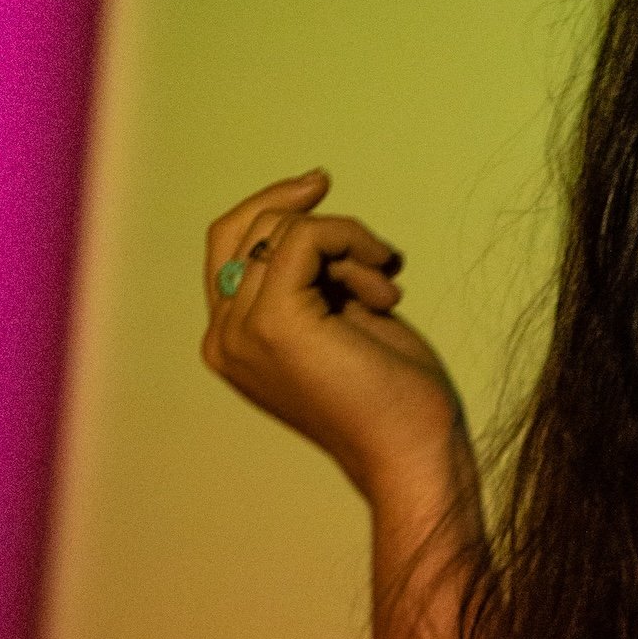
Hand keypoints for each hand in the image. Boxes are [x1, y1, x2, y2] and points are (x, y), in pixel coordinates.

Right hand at [200, 167, 464, 499]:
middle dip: (307, 217)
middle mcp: (223, 338)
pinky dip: (350, 240)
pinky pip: (304, 237)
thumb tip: (312, 219)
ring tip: (386, 294)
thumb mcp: (342, 320)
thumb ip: (313, 278)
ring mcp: (241, 331)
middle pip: (242, 230)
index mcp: (232, 341)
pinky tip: (387, 288)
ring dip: (346, 246)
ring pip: (278, 230)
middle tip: (361, 230)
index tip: (320, 186)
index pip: (229, 248)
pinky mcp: (273, 322)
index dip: (271, 208)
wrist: (414, 453)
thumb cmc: (394, 398)